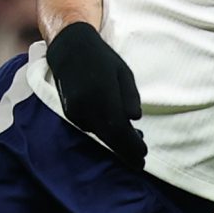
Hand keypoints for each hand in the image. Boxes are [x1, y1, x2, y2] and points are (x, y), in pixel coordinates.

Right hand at [45, 22, 146, 168]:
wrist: (70, 50)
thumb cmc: (102, 59)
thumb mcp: (124, 73)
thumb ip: (130, 97)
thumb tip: (134, 120)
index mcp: (103, 95)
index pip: (120, 129)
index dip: (132, 145)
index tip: (144, 155)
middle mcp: (87, 107)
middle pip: (109, 138)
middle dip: (125, 151)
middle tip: (139, 162)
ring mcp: (76, 111)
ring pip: (100, 134)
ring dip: (116, 141)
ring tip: (133, 141)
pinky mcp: (70, 113)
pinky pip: (90, 127)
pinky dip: (104, 131)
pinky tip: (114, 128)